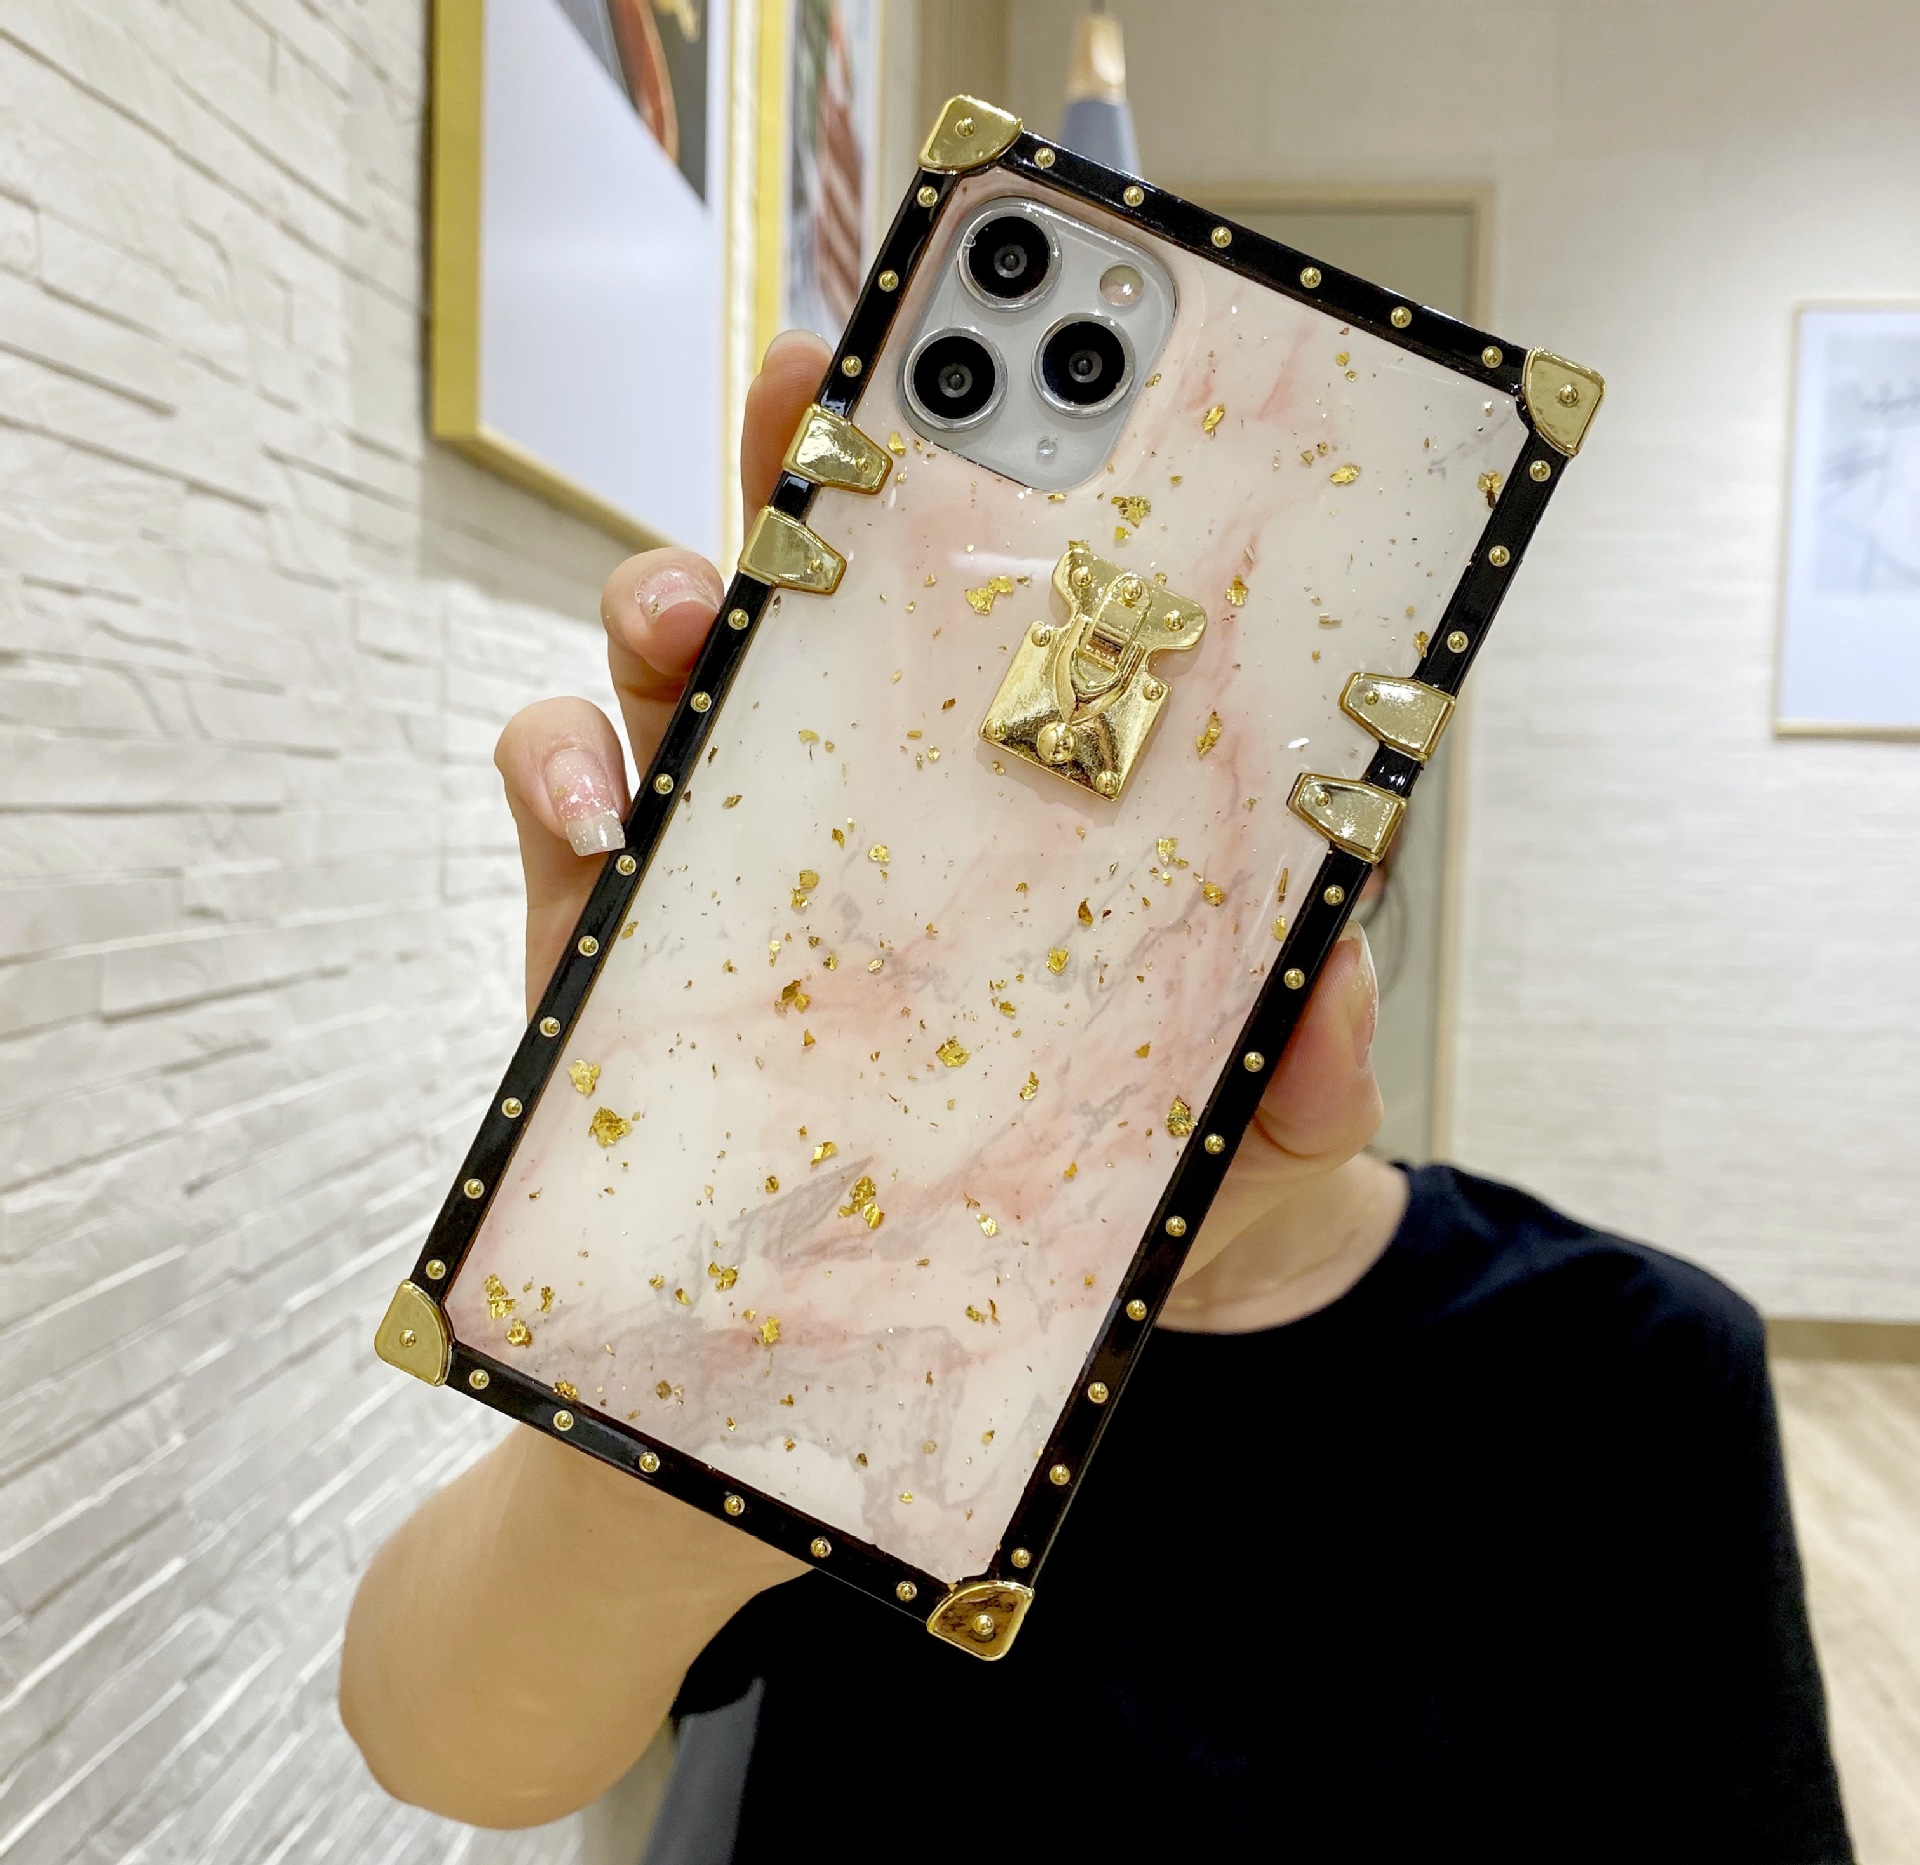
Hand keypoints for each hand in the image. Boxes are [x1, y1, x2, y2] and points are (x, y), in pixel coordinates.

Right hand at [493, 329, 1387, 1318]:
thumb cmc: (1129, 1173)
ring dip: (662, 598)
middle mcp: (866, 779)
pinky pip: (560, 806)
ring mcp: (734, 842)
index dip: (984, 468)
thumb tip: (1331, 993)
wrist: (989, 1313)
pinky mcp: (617, 928)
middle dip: (796, 458)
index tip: (996, 364)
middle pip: (814, 580)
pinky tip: (604, 814)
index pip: (998, 594)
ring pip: (669, 660)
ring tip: (689, 614)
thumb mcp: (1246, 1114)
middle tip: (810, 389)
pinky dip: (560, 772)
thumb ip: (1307, 1056)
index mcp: (1016, 777)